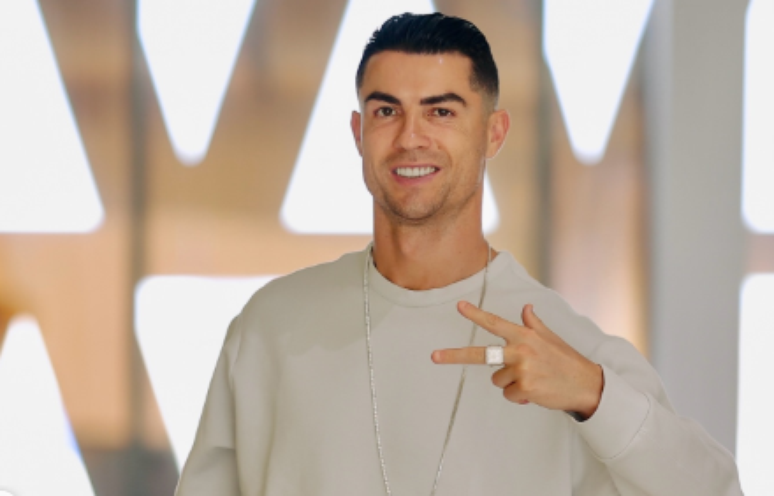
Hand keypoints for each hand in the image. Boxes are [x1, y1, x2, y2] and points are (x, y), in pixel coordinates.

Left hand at [431, 302, 603, 418]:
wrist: (586, 384)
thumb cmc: (566, 360)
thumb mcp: (550, 338)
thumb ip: (534, 324)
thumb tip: (526, 308)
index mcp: (525, 335)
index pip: (495, 323)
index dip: (475, 314)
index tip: (459, 306)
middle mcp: (520, 350)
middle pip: (480, 354)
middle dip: (454, 355)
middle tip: (434, 356)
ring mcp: (521, 370)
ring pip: (497, 380)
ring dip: (510, 383)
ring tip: (532, 380)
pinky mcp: (525, 388)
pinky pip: (508, 394)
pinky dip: (519, 396)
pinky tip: (536, 391)